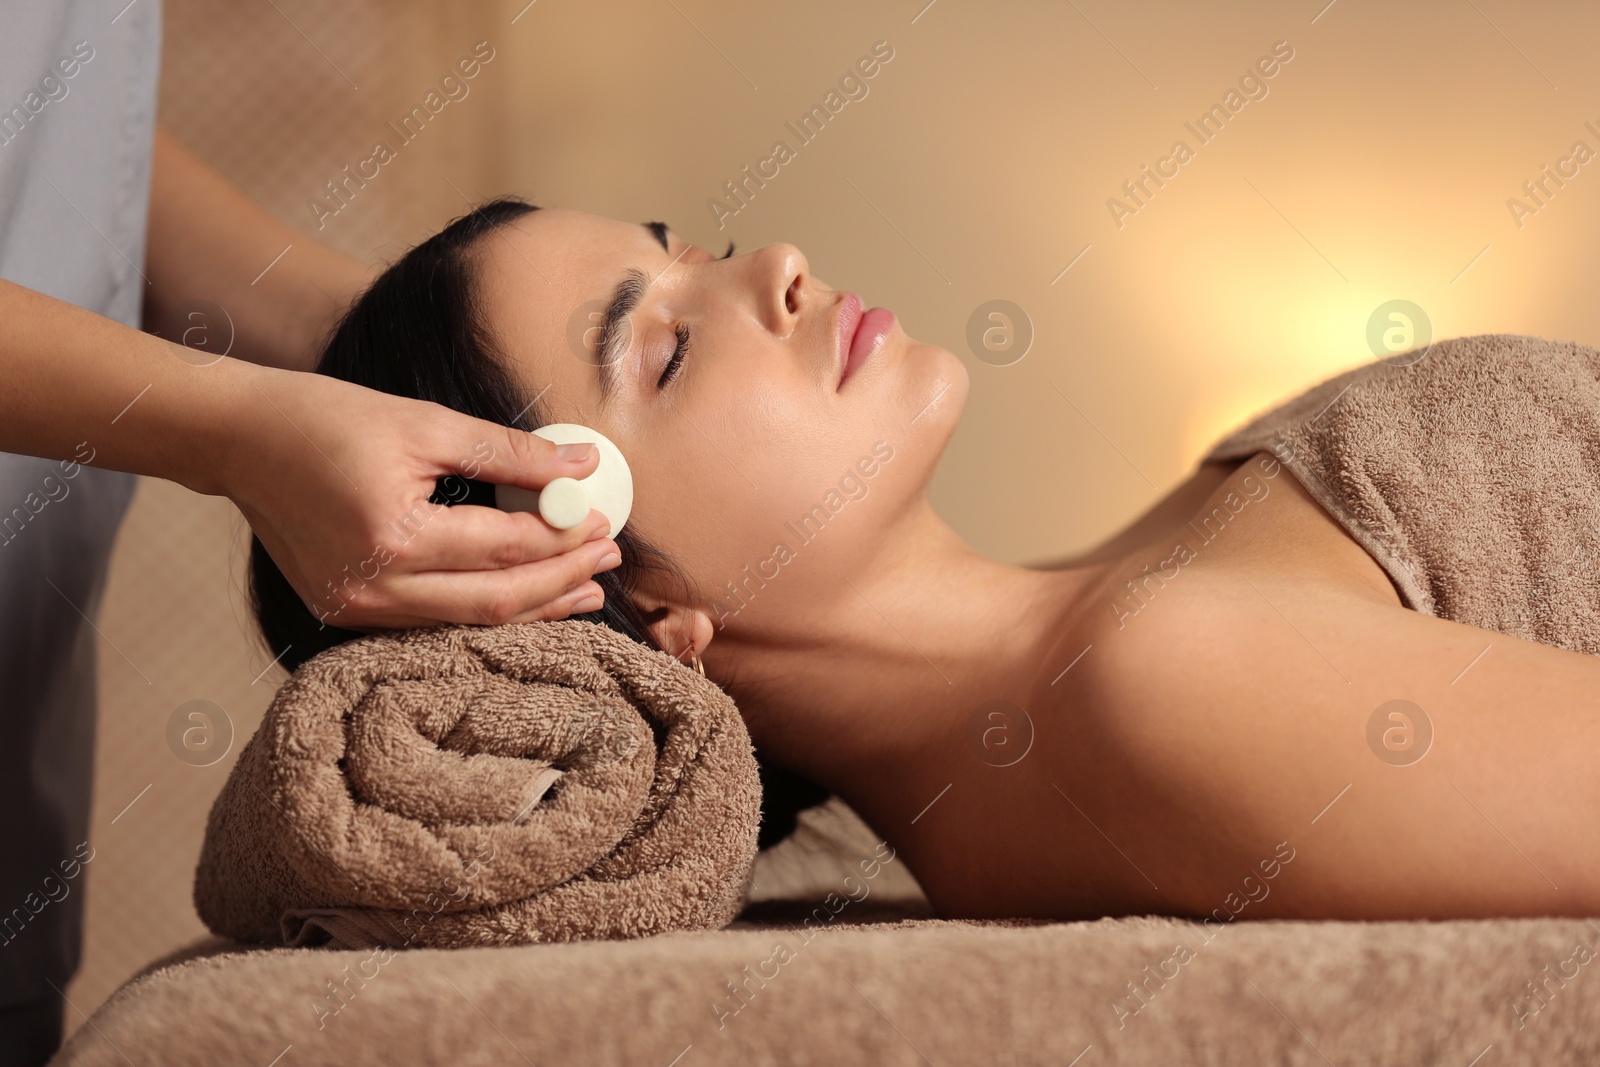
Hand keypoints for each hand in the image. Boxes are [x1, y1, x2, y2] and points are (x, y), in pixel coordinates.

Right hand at [219, 362, 623, 629]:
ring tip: (582, 587)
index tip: (604, 522)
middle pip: (495, 602)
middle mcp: (372, 588)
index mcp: (392, 537)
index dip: (563, 538)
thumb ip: (508, 453)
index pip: (504, 549)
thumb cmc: (324, 418)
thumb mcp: (424, 422)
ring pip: (467, 623)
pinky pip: (434, 622)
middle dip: (561, 582)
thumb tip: (581, 468)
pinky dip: (484, 610)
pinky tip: (522, 596)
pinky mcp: (346, 614)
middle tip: (608, 560)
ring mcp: (355, 610)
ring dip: (531, 606)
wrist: (238, 438)